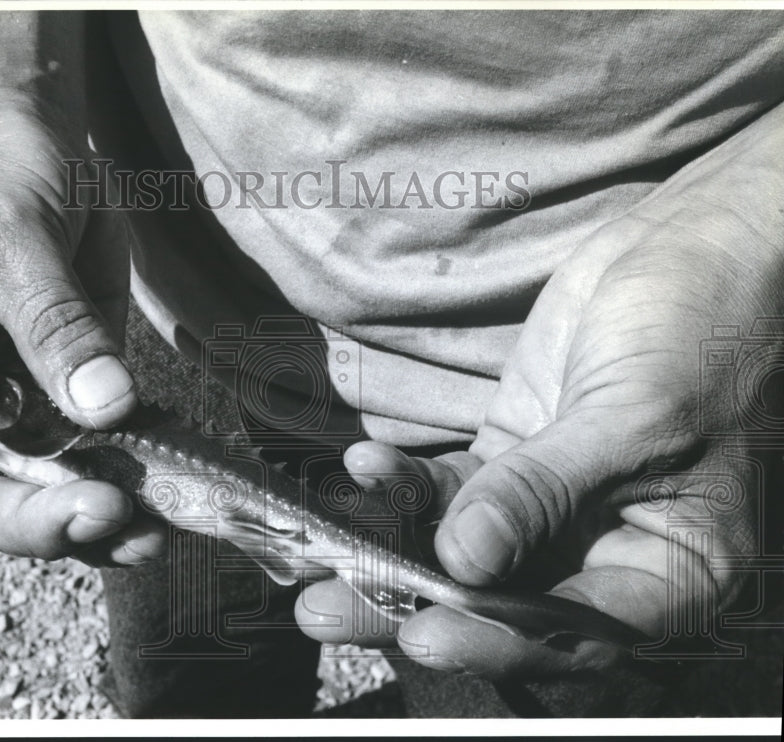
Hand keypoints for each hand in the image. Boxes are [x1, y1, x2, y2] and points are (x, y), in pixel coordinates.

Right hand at [0, 97, 164, 639]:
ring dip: (101, 518)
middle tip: (111, 514)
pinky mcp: (82, 390)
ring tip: (156, 531)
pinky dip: (135, 480)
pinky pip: (105, 453)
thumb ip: (54, 329)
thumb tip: (103, 411)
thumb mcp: (10, 244)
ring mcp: (25, 404)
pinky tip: (169, 501)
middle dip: (49, 521)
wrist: (38, 143)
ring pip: (54, 489)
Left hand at [296, 106, 782, 676]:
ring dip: (390, 554)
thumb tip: (463, 559)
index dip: (497, 641)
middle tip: (329, 612)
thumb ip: (543, 490)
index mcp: (665, 570)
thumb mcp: (629, 418)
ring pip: (463, 551)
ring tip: (318, 565)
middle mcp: (603, 551)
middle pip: (502, 603)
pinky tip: (365, 468)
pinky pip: (449, 486)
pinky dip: (404, 482)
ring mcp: (550, 507)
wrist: (686, 254)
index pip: (575, 632)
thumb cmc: (696, 335)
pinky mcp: (511, 460)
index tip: (424, 634)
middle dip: (414, 607)